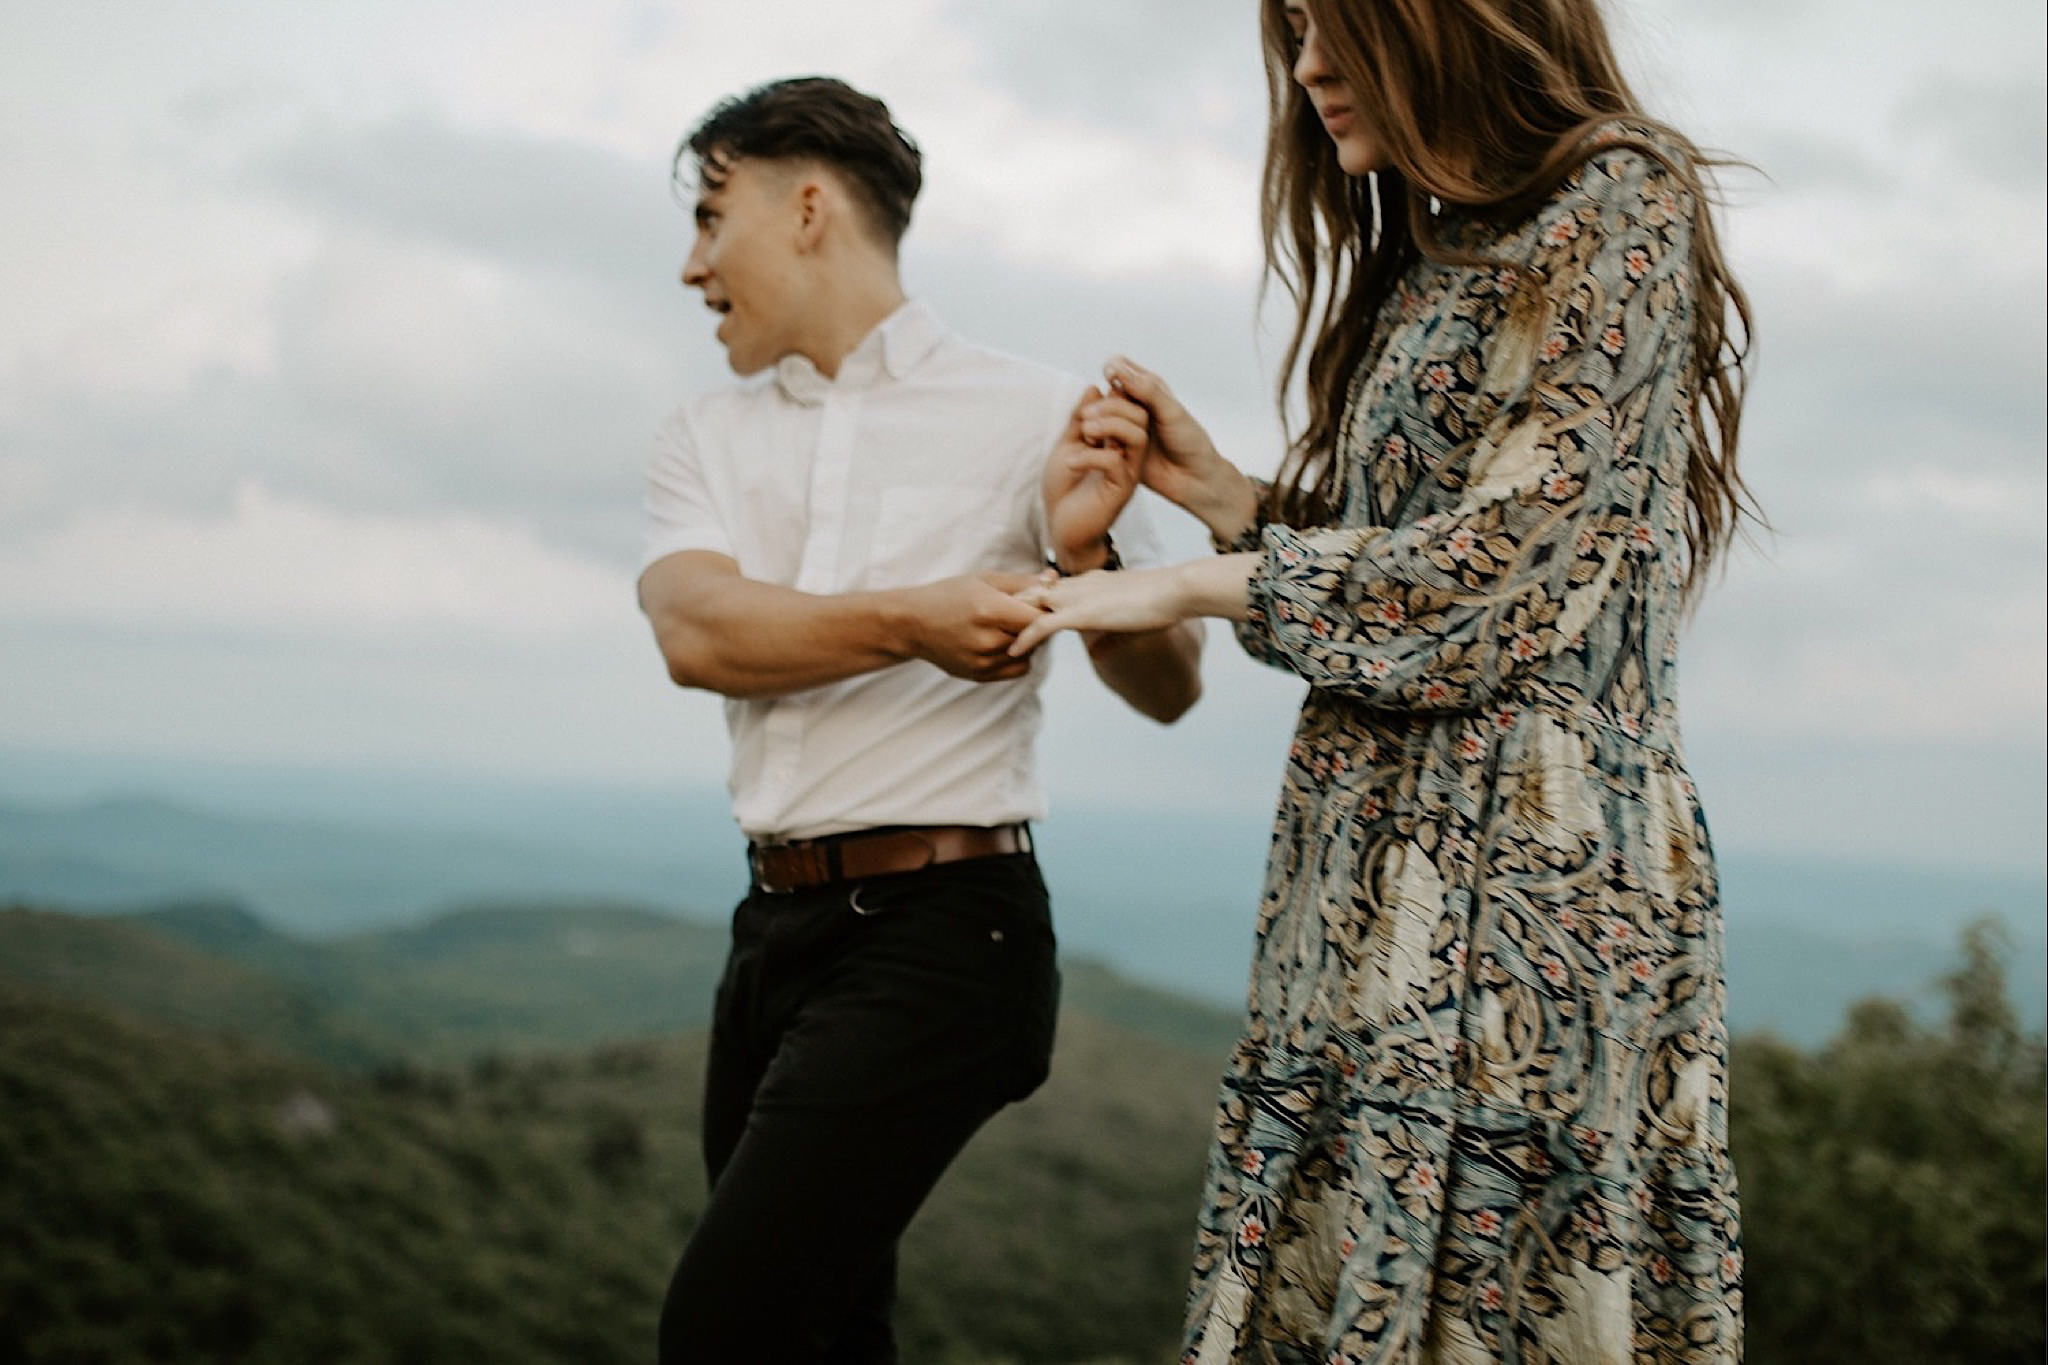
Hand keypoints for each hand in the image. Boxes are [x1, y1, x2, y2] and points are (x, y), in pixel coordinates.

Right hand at [902, 572, 1047, 680]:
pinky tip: (1001, 641)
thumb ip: (1023, 582)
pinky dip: (1017, 656)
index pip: (1039, 618)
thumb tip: (1056, 580)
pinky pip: (1018, 669)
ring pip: (1029, 653)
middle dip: (1035, 623)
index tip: (1040, 602)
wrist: (912, 624)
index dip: (1045, 609)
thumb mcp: (984, 580)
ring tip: (1006, 625)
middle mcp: (987, 641)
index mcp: (989, 611)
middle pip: (1035, 636)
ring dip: (1027, 640)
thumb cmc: (948, 595)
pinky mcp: (980, 676)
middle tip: (1022, 611)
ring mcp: (983, 662)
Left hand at [1008, 565, 1187, 655]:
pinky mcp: (1082, 613)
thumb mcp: (1129, 622)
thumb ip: (1109, 636)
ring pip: (1031, 605)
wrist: (1174, 591)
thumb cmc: (1161, 604)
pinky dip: (1025, 637)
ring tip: (991, 638)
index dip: (1030, 601)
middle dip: (1009, 607)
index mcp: (1088, 583)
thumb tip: (1098, 653)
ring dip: (1010, 621)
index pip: (1050, 588)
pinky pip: (1043, 625)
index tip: (1012, 615)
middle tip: (988, 624)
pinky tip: (1012, 651)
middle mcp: (1078, 586)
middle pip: (1032, 592)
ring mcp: (1077, 598)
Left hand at [1043, 380, 1149, 570]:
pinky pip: (1116, 462)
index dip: (1113, 396)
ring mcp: (1128, 471)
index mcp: (1117, 441)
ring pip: (1138, 435)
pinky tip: (1073, 462)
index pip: (1130, 407)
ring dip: (1109, 426)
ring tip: (1083, 433)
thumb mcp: (1067, 444)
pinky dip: (1091, 455)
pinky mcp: (1121, 490)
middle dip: (1112, 407)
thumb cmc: (1064, 489)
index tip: (1084, 406)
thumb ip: (1079, 419)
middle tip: (1083, 418)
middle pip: (1140, 415)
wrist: (1060, 527)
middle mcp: (1128, 454)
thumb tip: (1093, 388)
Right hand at [1102, 357, 1258, 541]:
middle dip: (1105, 404)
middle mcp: (1134, 405)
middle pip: (1107, 393)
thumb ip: (1147, 390)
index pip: (1120, 367)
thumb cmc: (1189, 443)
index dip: (1112, 370)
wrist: (1193, 479)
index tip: (1112, 380)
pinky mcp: (1117, 447)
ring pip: (1099, 415)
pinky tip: (1103, 448)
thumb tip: (1116, 367)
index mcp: (1148, 389)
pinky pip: (1098, 438)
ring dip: (1098, 423)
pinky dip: (1096, 440)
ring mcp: (1124, 426)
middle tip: (1104, 419)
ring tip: (1101, 437)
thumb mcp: (1171, 412)